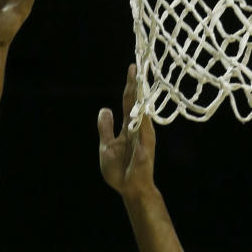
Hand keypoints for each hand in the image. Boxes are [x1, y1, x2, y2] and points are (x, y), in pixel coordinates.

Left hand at [98, 64, 156, 199]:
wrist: (129, 188)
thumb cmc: (119, 169)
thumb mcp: (106, 146)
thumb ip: (105, 128)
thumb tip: (104, 109)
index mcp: (128, 126)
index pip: (129, 100)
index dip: (130, 84)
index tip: (132, 66)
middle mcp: (138, 127)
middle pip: (137, 100)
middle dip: (137, 82)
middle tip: (137, 63)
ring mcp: (144, 135)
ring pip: (143, 110)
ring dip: (142, 94)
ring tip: (142, 76)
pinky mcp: (146, 145)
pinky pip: (145, 127)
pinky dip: (143, 116)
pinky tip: (142, 103)